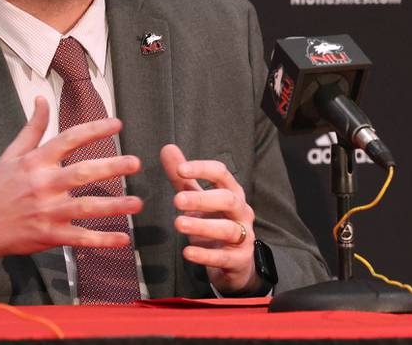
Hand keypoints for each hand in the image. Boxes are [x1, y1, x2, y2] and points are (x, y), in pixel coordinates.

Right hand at [0, 97, 142, 280]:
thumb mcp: (11, 154)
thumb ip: (32, 128)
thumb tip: (42, 99)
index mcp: (36, 162)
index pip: (69, 140)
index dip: (94, 130)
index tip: (117, 124)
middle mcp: (43, 185)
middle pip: (82, 174)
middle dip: (111, 167)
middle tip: (135, 163)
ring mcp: (47, 212)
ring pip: (85, 208)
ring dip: (113, 206)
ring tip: (137, 202)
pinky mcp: (49, 235)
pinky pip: (80, 238)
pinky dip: (102, 240)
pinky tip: (122, 238)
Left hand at [160, 144, 260, 294]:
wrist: (236, 264)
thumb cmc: (215, 223)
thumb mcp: (199, 199)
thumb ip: (183, 178)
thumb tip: (167, 148)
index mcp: (232, 192)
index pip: (221, 173)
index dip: (202, 169)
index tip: (180, 169)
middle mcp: (241, 211)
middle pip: (227, 199)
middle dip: (202, 199)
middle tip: (176, 201)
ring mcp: (244, 236)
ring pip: (228, 228)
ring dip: (202, 226)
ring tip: (178, 224)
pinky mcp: (240, 260)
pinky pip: (224, 257)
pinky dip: (205, 255)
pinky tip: (187, 252)